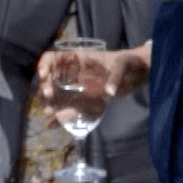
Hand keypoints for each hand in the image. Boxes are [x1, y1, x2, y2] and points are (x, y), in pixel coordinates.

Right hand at [36, 42, 150, 120]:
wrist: (138, 74)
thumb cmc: (130, 63)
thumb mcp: (123, 65)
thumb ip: (116, 76)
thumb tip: (109, 93)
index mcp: (79, 58)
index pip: (53, 58)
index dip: (45, 65)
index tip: (44, 75)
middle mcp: (75, 73)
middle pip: (50, 78)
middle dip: (45, 87)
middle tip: (48, 97)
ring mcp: (78, 87)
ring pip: (57, 95)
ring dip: (50, 104)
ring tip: (48, 114)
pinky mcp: (85, 101)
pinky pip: (68, 108)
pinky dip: (60, 116)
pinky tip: (52, 124)